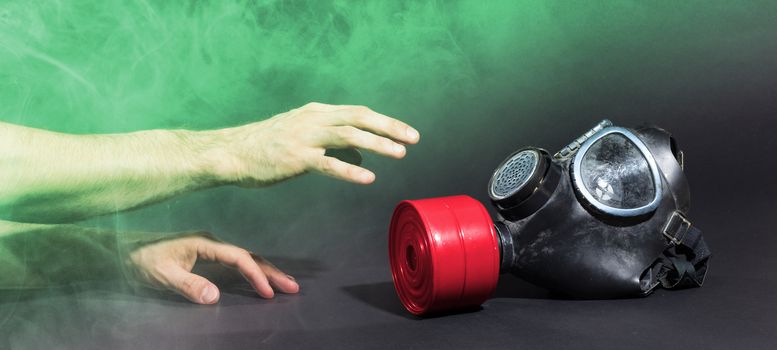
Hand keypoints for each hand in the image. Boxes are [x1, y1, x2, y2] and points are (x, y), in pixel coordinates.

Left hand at [128, 234, 298, 303]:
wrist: (120, 250)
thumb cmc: (139, 260)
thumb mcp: (161, 275)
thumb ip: (188, 284)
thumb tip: (215, 296)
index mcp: (204, 243)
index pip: (239, 258)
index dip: (255, 275)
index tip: (267, 293)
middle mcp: (210, 243)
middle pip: (249, 256)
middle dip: (272, 272)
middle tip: (294, 287)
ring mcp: (208, 249)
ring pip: (244, 259)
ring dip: (265, 271)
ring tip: (285, 284)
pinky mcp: (204, 256)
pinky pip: (234, 264)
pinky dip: (251, 272)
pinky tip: (258, 280)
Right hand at [208, 102, 419, 185]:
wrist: (231, 153)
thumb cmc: (267, 147)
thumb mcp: (303, 137)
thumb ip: (334, 143)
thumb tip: (363, 153)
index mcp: (316, 112)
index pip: (358, 112)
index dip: (385, 121)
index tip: (407, 131)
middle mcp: (313, 119)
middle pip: (359, 118)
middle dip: (389, 127)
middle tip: (413, 138)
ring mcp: (304, 137)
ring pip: (349, 136)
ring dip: (378, 144)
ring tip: (399, 154)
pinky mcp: (295, 158)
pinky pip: (328, 163)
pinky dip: (350, 169)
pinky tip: (368, 177)